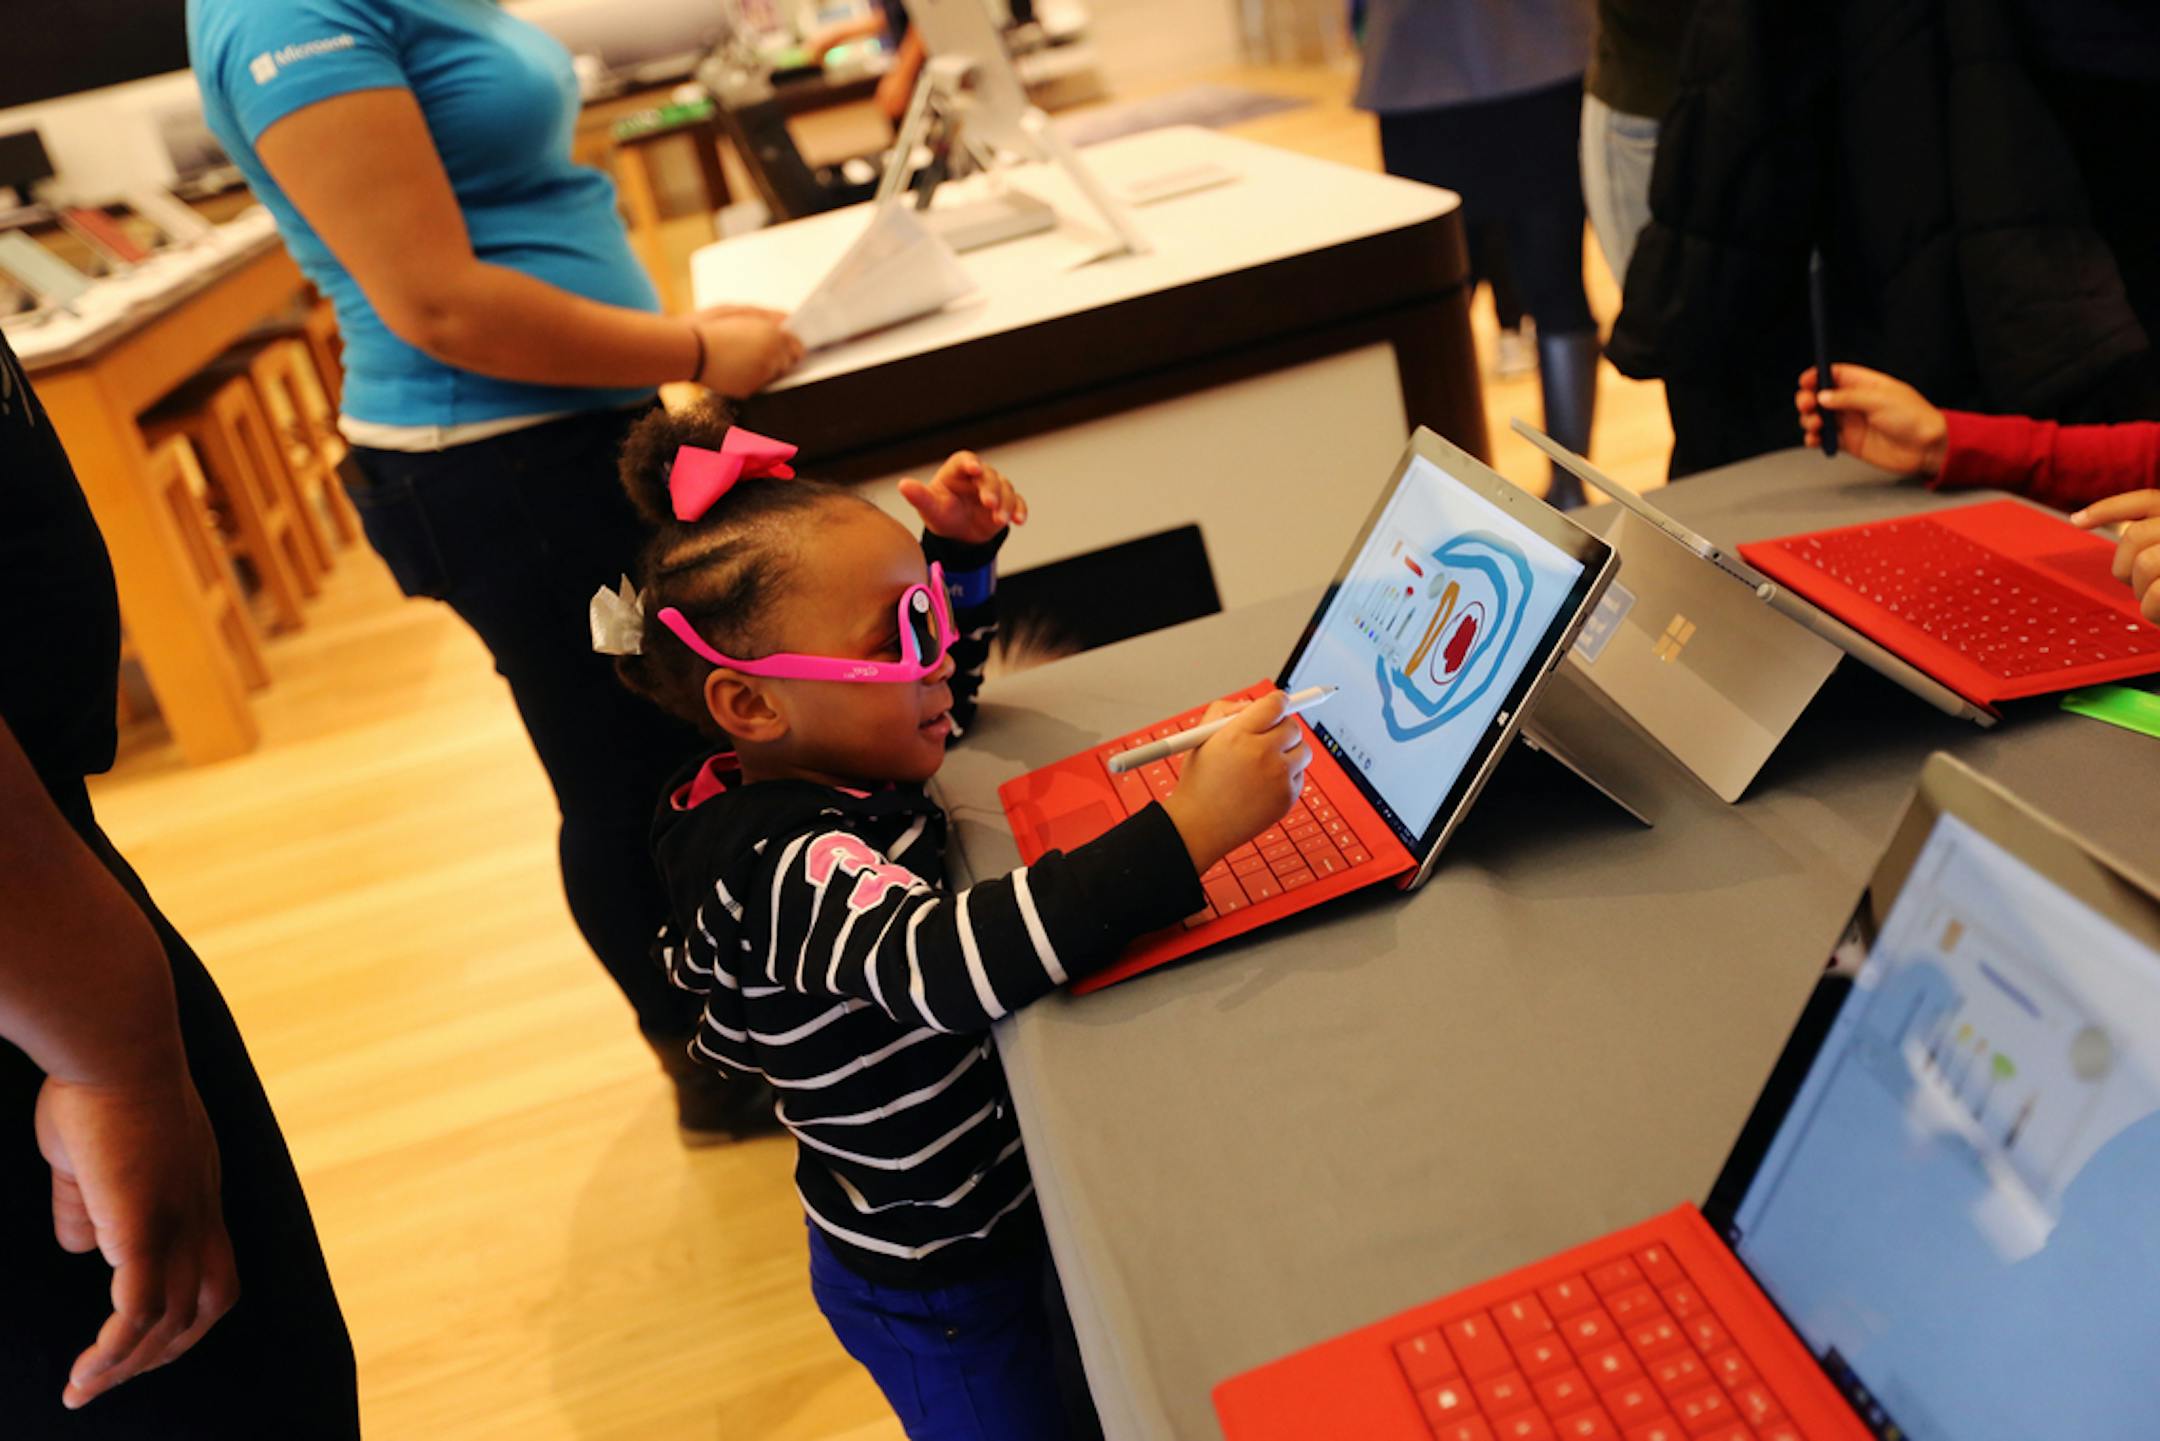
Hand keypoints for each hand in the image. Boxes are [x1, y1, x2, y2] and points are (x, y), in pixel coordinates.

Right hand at [34, 1064, 237, 1409]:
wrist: (116, 1043)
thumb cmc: (97, 1085)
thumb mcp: (91, 1153)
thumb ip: (87, 1202)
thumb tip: (78, 1246)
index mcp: (196, 1190)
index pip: (211, 1266)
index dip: (181, 1308)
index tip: (139, 1336)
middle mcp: (200, 1209)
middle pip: (208, 1304)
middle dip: (165, 1350)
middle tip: (114, 1377)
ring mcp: (178, 1218)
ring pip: (172, 1319)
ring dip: (129, 1363)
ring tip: (84, 1389)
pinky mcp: (145, 1224)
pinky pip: (138, 1309)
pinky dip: (117, 1348)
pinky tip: (87, 1371)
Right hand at [691, 309, 803, 396]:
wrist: (687, 351)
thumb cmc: (708, 326)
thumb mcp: (739, 311)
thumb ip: (767, 316)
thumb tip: (787, 320)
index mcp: (773, 336)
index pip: (797, 346)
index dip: (790, 344)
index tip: (783, 342)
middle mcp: (772, 358)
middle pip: (788, 362)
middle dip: (779, 355)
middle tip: (756, 348)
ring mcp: (761, 376)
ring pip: (774, 375)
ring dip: (765, 367)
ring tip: (741, 356)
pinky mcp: (748, 390)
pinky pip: (758, 384)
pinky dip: (752, 377)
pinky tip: (734, 366)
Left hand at [897, 452, 1026, 544]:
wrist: (958, 535)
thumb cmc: (941, 515)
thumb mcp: (930, 508)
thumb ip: (919, 497)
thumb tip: (903, 485)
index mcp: (957, 471)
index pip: (965, 460)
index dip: (970, 463)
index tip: (974, 469)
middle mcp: (979, 477)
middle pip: (989, 476)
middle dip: (991, 490)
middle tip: (989, 503)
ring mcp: (995, 489)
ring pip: (1006, 490)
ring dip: (1006, 504)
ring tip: (1000, 520)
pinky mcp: (1007, 504)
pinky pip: (1018, 503)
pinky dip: (1020, 510)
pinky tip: (1019, 521)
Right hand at [1160, 691, 1311, 871]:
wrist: (1199, 826)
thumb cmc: (1199, 781)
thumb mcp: (1199, 737)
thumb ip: (1227, 711)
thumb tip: (1256, 704)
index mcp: (1238, 734)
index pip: (1275, 704)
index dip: (1279, 702)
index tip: (1279, 704)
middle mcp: (1262, 753)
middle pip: (1293, 726)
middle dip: (1284, 726)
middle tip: (1272, 733)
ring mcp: (1278, 777)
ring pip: (1303, 750)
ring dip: (1290, 750)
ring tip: (1267, 761)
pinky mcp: (1287, 797)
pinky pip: (1299, 775)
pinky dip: (1287, 776)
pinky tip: (1264, 784)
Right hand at [1796, 364, 1947, 476]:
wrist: (1927, 448)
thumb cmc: (1914, 418)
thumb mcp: (1880, 400)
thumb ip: (1848, 397)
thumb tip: (1822, 395)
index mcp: (1865, 385)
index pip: (1835, 375)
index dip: (1817, 376)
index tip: (1805, 382)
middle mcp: (1855, 403)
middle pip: (1821, 396)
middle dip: (1808, 399)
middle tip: (1807, 405)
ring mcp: (1851, 423)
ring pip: (1819, 417)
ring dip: (1809, 420)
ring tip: (1816, 425)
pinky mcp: (1849, 443)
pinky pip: (1824, 439)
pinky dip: (1814, 439)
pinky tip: (1815, 440)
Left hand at [2072, 489, 2159, 622]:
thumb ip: (2154, 539)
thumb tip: (2102, 525)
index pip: (2147, 501)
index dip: (2109, 508)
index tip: (2076, 522)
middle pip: (2136, 536)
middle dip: (2127, 567)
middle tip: (2143, 589)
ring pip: (2146, 562)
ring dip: (2144, 592)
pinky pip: (2157, 594)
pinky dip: (2153, 610)